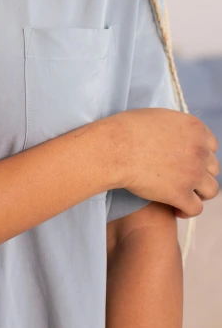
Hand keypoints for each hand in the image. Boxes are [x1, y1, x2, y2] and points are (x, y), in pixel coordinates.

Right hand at [104, 108, 219, 217]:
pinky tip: (175, 208)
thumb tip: (176, 137)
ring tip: (184, 194)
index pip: (211, 145)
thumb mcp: (158, 116)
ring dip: (199, 192)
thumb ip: (176, 127)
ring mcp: (193, 174)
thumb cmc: (127, 129)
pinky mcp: (181, 194)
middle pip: (212, 168)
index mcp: (194, 128)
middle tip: (183, 177)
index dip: (200, 154)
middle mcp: (199, 150)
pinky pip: (195, 209)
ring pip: (210, 190)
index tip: (188, 159)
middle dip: (200, 173)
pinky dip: (186, 210)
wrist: (115, 147)